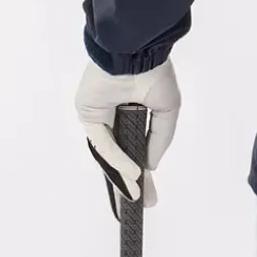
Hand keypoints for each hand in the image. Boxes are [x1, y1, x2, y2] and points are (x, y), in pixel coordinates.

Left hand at [75, 59, 180, 215]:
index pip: (134, 148)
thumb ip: (160, 138)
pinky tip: (132, 173)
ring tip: (135, 198)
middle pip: (119, 157)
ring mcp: (100, 118)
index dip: (142, 172)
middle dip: (129, 183)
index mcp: (132, 113)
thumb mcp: (167, 109)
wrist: (138, 52)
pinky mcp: (88, 116)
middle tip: (141, 204)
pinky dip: (117, 158)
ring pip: (109, 154)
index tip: (149, 194)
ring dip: (121, 177)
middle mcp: (114, 118)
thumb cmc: (154, 74)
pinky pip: (102, 143)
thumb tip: (151, 165)